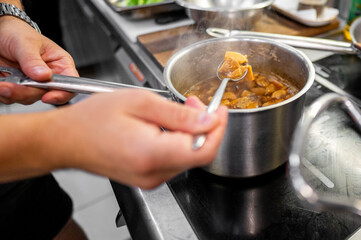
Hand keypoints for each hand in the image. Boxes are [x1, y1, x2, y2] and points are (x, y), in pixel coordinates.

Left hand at [0, 16, 76, 104]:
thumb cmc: (18, 32)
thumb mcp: (26, 42)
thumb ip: (33, 60)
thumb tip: (44, 76)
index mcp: (60, 64)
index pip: (70, 83)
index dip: (62, 93)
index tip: (47, 97)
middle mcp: (49, 77)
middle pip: (45, 94)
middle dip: (26, 93)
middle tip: (9, 87)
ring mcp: (33, 84)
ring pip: (28, 98)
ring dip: (13, 93)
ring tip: (1, 84)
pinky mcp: (18, 88)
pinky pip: (12, 98)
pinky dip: (4, 92)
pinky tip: (0, 82)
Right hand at [46, 90, 227, 188]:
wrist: (67, 140)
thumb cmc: (94, 120)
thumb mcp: (139, 103)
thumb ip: (178, 114)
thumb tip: (207, 119)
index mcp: (152, 153)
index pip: (203, 150)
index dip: (218, 129)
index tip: (220, 110)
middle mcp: (153, 173)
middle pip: (197, 153)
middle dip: (204, 126)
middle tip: (195, 102)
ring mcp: (150, 179)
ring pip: (187, 156)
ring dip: (190, 132)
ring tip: (178, 110)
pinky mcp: (147, 177)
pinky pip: (173, 160)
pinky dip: (178, 141)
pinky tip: (167, 126)